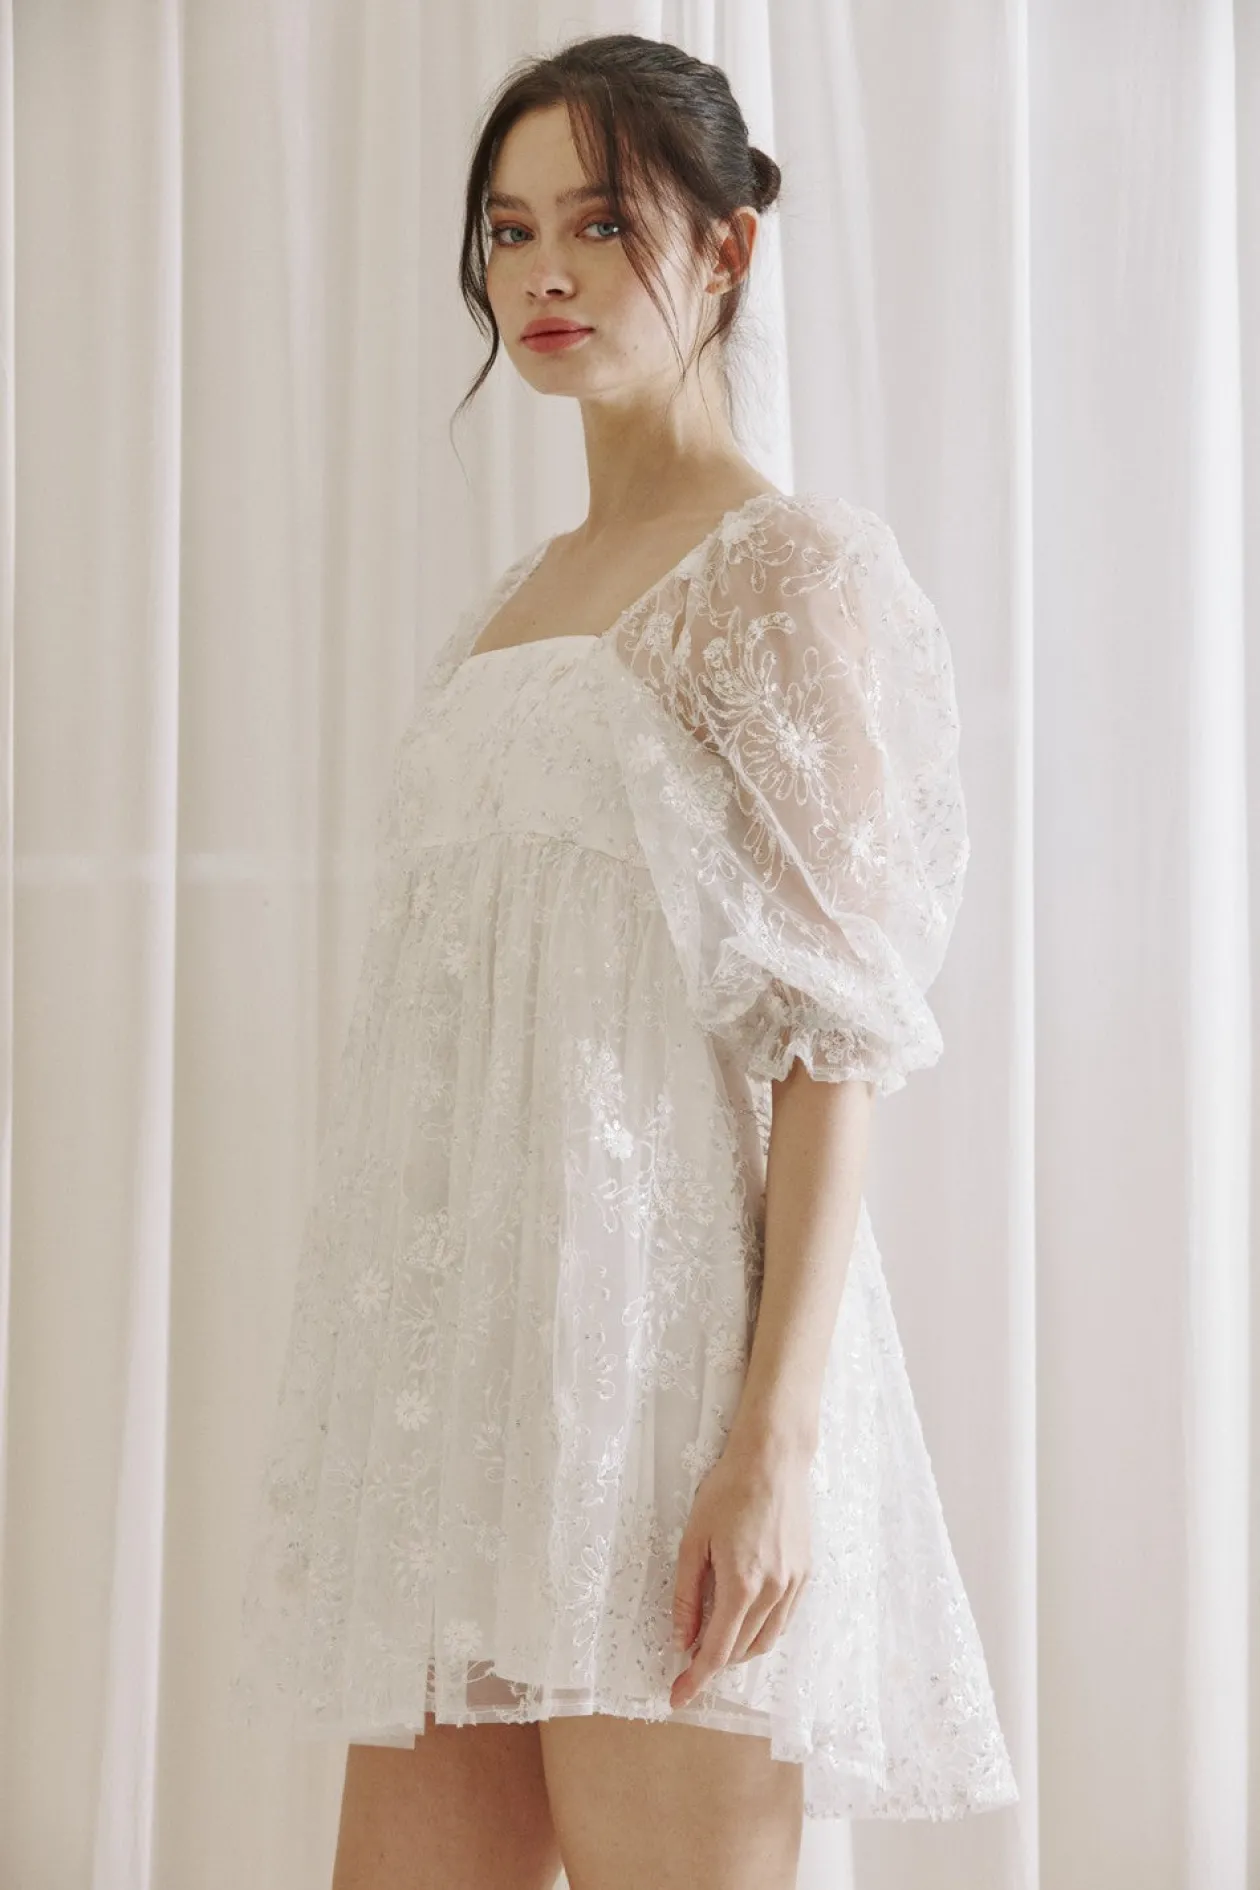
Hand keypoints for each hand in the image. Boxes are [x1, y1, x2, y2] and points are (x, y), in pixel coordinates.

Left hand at [669, 1438, 812, 1711]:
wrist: (773, 1460)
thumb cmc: (727, 1491)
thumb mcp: (693, 1540)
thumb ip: (687, 1595)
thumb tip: (682, 1639)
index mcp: (741, 1584)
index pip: (717, 1651)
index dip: (696, 1679)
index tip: (677, 1697)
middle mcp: (772, 1591)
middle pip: (742, 1651)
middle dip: (714, 1662)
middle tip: (689, 1656)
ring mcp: (793, 1584)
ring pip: (766, 1640)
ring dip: (739, 1650)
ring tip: (715, 1638)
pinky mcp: (805, 1573)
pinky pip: (783, 1619)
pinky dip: (761, 1630)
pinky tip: (744, 1617)